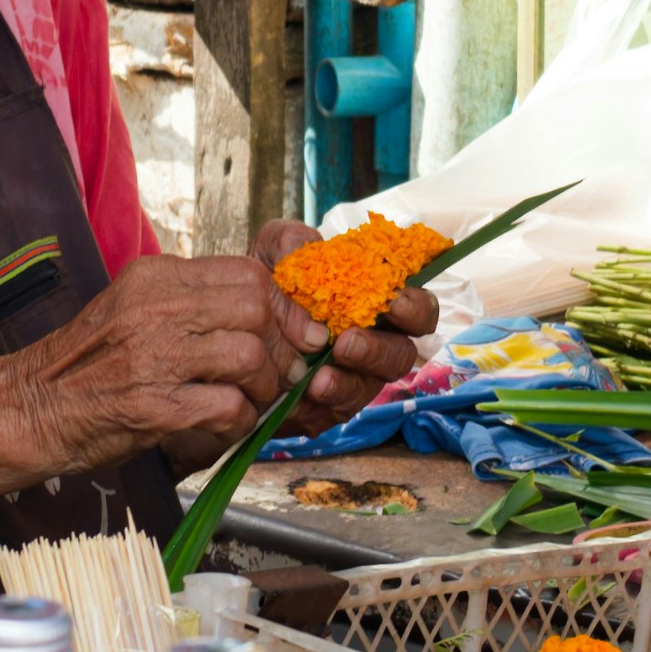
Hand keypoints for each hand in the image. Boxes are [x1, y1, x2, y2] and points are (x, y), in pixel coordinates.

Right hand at [10, 248, 320, 475]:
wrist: (30, 407)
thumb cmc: (89, 363)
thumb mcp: (133, 308)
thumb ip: (192, 303)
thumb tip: (269, 313)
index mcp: (153, 278)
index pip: (247, 274)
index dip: (282, 306)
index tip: (293, 333)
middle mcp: (154, 309)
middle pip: (256, 310)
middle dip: (282, 346)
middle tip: (280, 372)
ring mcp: (152, 357)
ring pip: (251, 357)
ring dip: (265, 387)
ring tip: (251, 400)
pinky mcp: (152, 407)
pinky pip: (229, 408)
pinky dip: (240, 421)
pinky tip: (226, 424)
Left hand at [260, 217, 439, 431]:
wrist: (232, 333)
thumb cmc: (267, 290)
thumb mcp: (272, 256)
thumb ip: (291, 242)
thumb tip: (308, 249)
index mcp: (375, 304)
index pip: (418, 308)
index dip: (416, 306)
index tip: (394, 300)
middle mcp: (375, 343)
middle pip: (404, 354)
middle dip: (380, 349)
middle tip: (348, 340)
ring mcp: (356, 378)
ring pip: (373, 386)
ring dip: (350, 379)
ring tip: (321, 374)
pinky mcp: (331, 407)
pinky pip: (340, 409)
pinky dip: (325, 399)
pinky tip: (306, 389)